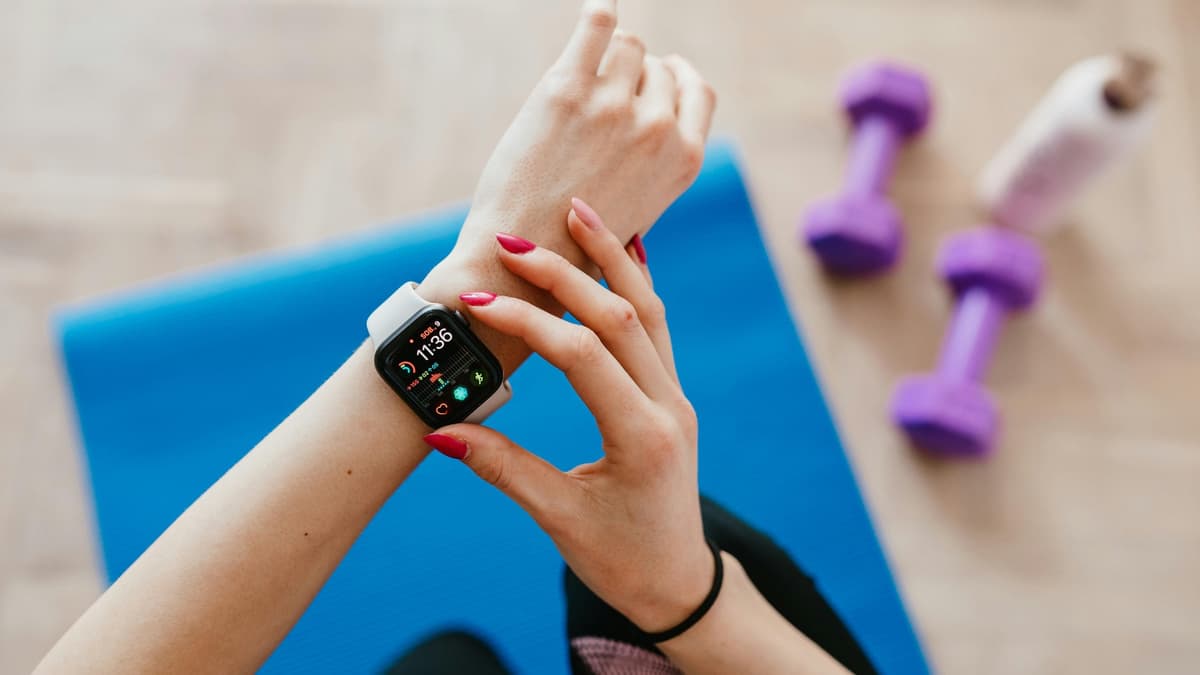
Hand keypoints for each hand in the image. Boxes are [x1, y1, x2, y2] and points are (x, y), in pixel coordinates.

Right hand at [425, 199, 711, 631]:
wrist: (679, 583)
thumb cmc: (621, 560)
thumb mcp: (558, 518)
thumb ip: (503, 468)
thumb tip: (439, 430)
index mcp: (641, 437)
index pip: (580, 356)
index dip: (526, 322)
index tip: (475, 304)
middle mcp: (667, 406)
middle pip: (619, 316)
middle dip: (564, 273)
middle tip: (516, 240)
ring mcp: (675, 397)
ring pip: (648, 311)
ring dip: (612, 259)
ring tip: (579, 211)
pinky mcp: (671, 396)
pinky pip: (657, 327)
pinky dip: (636, 285)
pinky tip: (623, 250)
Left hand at [440, 0, 715, 273]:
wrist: (526, 257)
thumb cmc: (575, 242)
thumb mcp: (638, 210)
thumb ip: (654, 165)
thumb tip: (658, 124)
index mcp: (684, 159)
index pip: (698, 90)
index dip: (676, 78)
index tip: (659, 73)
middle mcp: (658, 128)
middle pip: (657, 66)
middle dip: (635, 72)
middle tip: (604, 91)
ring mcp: (615, 105)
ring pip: (627, 44)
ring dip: (609, 53)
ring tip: (585, 72)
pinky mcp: (568, 89)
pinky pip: (597, 25)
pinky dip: (598, 14)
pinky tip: (594, 11)